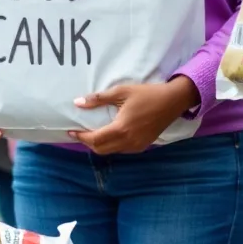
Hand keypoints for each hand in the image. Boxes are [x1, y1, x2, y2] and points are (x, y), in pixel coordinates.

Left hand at [69, 76, 199, 154]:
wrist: (172, 101)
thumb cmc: (147, 94)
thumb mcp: (121, 92)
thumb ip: (98, 99)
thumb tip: (78, 103)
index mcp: (121, 129)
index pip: (95, 139)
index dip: (81, 137)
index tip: (70, 131)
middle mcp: (128, 141)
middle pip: (101, 149)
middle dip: (87, 142)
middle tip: (79, 132)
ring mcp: (137, 146)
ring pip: (111, 151)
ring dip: (99, 145)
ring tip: (91, 133)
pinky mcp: (143, 146)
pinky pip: (121, 150)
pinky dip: (111, 145)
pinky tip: (108, 134)